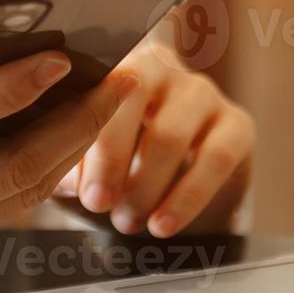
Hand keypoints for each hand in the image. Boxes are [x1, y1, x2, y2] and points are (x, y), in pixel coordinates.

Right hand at [0, 30, 140, 292]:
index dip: (8, 92)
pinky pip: (1, 208)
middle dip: (76, 124)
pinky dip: (45, 174)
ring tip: (113, 99)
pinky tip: (73, 136)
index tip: (58, 58)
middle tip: (125, 77)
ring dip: (73, 150)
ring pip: (17, 196)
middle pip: (9, 170)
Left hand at [56, 42, 253, 237]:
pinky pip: (214, 158)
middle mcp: (163, 69)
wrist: (175, 193)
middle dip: (112, 160)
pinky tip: (163, 224)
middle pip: (133, 101)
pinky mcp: (237, 125)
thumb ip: (67, 160)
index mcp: (114, 67)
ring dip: (145, 185)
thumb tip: (56, 170)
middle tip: (98, 205)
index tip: (81, 189)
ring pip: (171, 134)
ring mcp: (203, 93)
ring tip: (126, 222)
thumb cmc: (117, 166)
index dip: (87, 138)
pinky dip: (186, 198)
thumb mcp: (85, 162)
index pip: (96, 86)